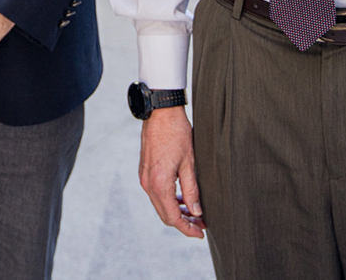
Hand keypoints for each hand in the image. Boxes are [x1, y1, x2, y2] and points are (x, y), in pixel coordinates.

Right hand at [139, 107, 204, 238]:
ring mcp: (144, 177)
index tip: (200, 233)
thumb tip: (196, 211)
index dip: (187, 228)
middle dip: (183, 222)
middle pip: (165, 214)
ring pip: (160, 205)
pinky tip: (182, 198)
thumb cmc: (177, 134)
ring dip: (176, 211)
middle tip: (201, 224)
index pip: (172, 217)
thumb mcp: (190, 163)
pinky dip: (169, 200)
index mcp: (160, 184)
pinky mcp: (145, 171)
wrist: (160, 112)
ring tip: (194, 212)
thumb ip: (192, 190)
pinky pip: (156, 193)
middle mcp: (148, 184)